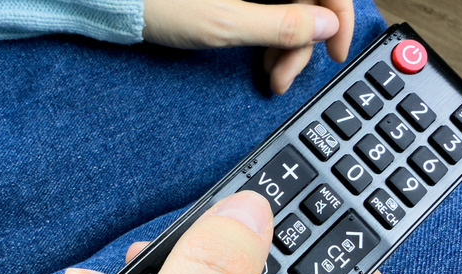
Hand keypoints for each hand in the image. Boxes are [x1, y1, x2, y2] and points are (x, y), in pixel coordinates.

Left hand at [141, 0, 354, 94]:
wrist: (121, 3)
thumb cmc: (162, 3)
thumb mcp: (227, 23)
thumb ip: (282, 25)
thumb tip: (326, 26)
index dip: (340, 17)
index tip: (335, 51)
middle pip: (309, 1)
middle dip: (302, 42)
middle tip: (284, 76)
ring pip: (290, 8)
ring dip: (286, 43)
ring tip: (270, 73)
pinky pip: (271, 9)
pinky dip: (270, 35)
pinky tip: (261, 55)